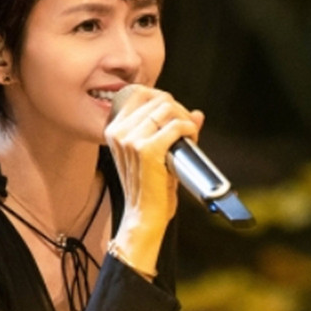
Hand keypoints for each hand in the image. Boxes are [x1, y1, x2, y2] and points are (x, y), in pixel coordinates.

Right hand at [104, 85, 203, 275]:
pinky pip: (176, 126)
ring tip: (189, 137)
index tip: (174, 115)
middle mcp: (119, 132)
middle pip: (158, 99)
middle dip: (179, 110)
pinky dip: (189, 130)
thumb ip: (173, 130)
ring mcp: (131, 140)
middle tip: (186, 130)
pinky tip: (191, 140)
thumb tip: (197, 113)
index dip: (163, 100)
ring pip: (168, 108)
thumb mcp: (154, 154)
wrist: (143, 217)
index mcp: (114, 129)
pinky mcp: (147, 150)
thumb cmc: (148, 189)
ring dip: (185, 120)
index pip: (140, 93)